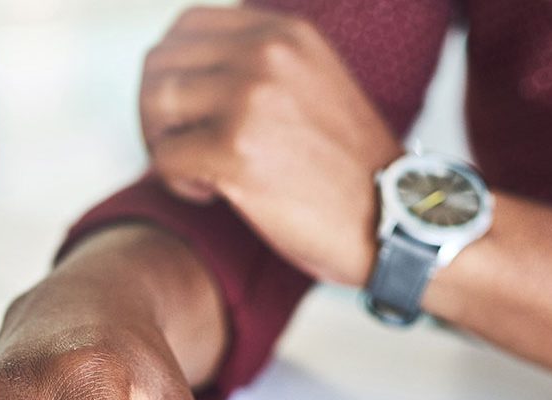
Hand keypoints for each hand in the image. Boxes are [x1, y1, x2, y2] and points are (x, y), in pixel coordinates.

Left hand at [141, 6, 402, 286]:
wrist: (395, 221)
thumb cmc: (347, 170)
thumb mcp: (310, 87)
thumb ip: (259, 66)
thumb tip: (185, 71)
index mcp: (284, 33)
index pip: (186, 27)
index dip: (171, 73)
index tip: (188, 115)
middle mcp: (266, 53)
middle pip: (160, 63)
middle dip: (156, 112)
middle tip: (180, 150)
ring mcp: (250, 100)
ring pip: (156, 104)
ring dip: (162, 145)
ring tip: (198, 174)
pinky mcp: (236, 151)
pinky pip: (165, 157)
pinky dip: (176, 183)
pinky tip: (211, 195)